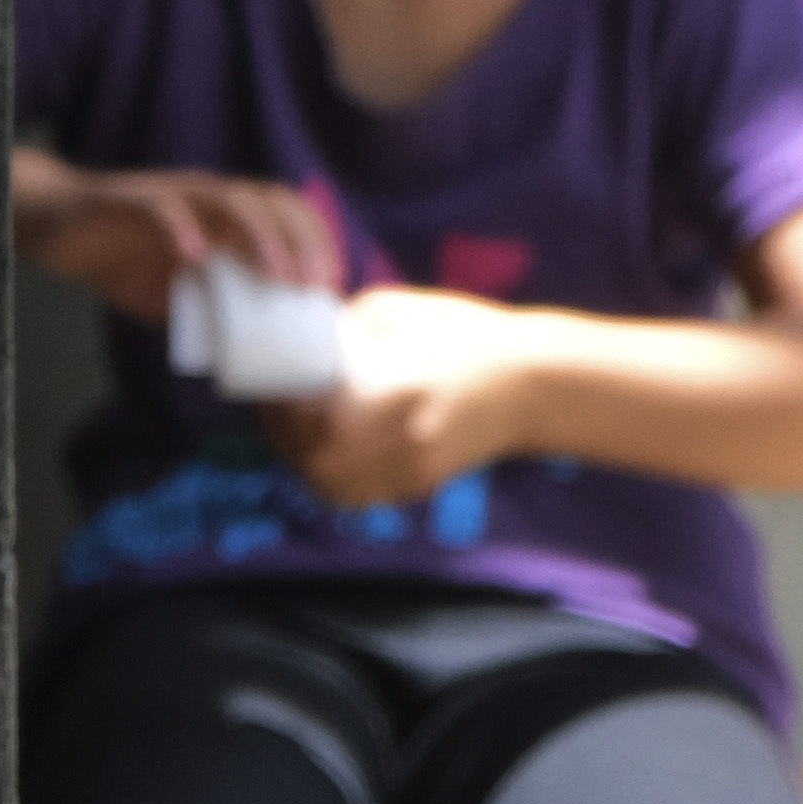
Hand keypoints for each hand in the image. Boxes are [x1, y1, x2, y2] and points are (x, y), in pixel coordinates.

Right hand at [12, 151, 341, 323]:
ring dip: (260, 236)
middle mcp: (204, 197)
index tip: (331, 286)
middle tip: (312, 288)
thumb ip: (204, 308)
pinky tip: (193, 258)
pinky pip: (161, 209)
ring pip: (229, 201)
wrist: (53, 227)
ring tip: (275, 276)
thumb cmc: (115, 255)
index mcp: (219, 216)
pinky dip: (180, 229)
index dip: (316, 243)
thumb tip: (239, 351)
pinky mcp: (128, 202)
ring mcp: (169, 197)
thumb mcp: (169, 293)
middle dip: (301, 241)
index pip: (285, 212)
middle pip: (271, 201)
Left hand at [258, 283, 534, 511]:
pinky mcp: (415, 487)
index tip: (270, 381)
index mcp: (374, 394)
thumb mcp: (392, 311)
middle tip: (277, 408)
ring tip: (300, 430)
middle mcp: (384, 444)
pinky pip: (356, 493)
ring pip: (326, 483)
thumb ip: (341, 329)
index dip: (276, 399)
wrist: (532, 382)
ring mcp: (401, 473)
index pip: (298, 410)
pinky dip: (333, 475)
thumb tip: (300, 340)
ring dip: (304, 460)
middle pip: (305, 455)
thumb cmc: (463, 335)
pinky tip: (331, 448)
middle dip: (284, 433)